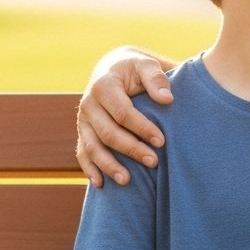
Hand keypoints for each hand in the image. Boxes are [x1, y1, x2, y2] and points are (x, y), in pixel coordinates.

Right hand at [76, 50, 173, 186]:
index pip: (122, 112)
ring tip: (127, 180)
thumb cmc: (136, 69)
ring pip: (92, 147)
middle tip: (153, 161)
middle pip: (108, 133)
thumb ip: (156, 78)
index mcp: (104, 85)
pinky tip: (101, 184)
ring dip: (109, 165)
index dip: (142, 128)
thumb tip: (167, 99)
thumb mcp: (146, 65)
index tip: (161, 141)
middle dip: (131, 149)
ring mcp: (83, 120)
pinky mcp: (82, 132)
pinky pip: (82, 153)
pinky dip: (90, 169)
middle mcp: (89, 103)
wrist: (113, 68)